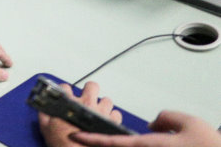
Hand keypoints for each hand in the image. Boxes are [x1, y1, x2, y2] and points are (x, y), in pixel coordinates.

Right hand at [38, 82, 121, 146]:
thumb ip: (44, 113)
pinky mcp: (112, 124)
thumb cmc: (63, 143)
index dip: (64, 91)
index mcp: (71, 103)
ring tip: (97, 112)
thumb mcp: (46, 128)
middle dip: (89, 90)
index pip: (66, 87)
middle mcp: (87, 105)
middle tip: (86, 98)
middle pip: (92, 86)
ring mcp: (101, 113)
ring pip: (106, 100)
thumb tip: (44, 105)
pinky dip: (112, 117)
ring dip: (102, 105)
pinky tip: (106, 121)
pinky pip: (116, 114)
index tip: (65, 96)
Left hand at [70, 111, 220, 146]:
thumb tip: (152, 125)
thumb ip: (164, 118)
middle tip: (78, 136)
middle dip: (96, 144)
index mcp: (150, 146)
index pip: (113, 142)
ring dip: (111, 144)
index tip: (74, 135)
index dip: (92, 139)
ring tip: (95, 137)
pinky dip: (123, 145)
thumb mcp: (188, 122)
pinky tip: (119, 142)